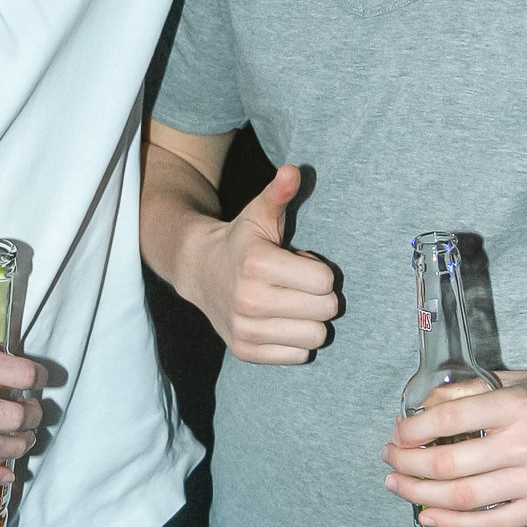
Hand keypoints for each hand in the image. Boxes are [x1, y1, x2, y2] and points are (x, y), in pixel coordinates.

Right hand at [185, 163, 336, 362]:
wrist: (200, 271)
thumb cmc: (242, 240)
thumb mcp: (259, 213)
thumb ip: (279, 193)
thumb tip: (294, 170)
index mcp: (258, 264)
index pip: (326, 281)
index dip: (318, 270)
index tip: (298, 263)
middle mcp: (250, 300)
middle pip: (325, 310)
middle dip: (319, 296)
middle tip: (296, 285)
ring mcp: (246, 329)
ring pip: (316, 336)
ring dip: (310, 320)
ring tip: (289, 304)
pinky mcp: (246, 350)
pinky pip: (300, 356)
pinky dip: (296, 341)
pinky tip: (280, 322)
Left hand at [382, 370, 526, 526]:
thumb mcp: (514, 381)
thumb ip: (466, 393)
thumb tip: (418, 410)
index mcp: (516, 405)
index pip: (447, 420)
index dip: (412, 431)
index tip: (396, 434)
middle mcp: (526, 443)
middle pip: (448, 464)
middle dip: (407, 465)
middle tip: (388, 461)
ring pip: (464, 498)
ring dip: (420, 495)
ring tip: (398, 487)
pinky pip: (491, 522)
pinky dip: (454, 522)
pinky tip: (429, 515)